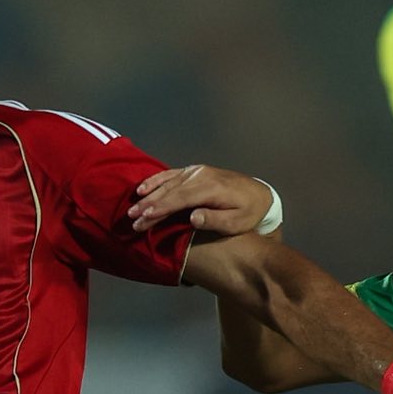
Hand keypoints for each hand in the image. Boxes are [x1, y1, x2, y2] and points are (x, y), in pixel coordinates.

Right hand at [128, 164, 272, 236]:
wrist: (260, 194)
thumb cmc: (249, 213)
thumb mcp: (238, 222)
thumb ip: (215, 220)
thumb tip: (192, 218)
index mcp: (211, 188)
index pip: (180, 198)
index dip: (161, 208)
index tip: (145, 218)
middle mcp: (202, 176)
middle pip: (170, 191)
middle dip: (149, 205)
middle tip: (132, 219)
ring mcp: (197, 171)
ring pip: (168, 183)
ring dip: (149, 195)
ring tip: (133, 208)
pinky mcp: (195, 171)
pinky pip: (171, 174)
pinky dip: (156, 181)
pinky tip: (142, 188)